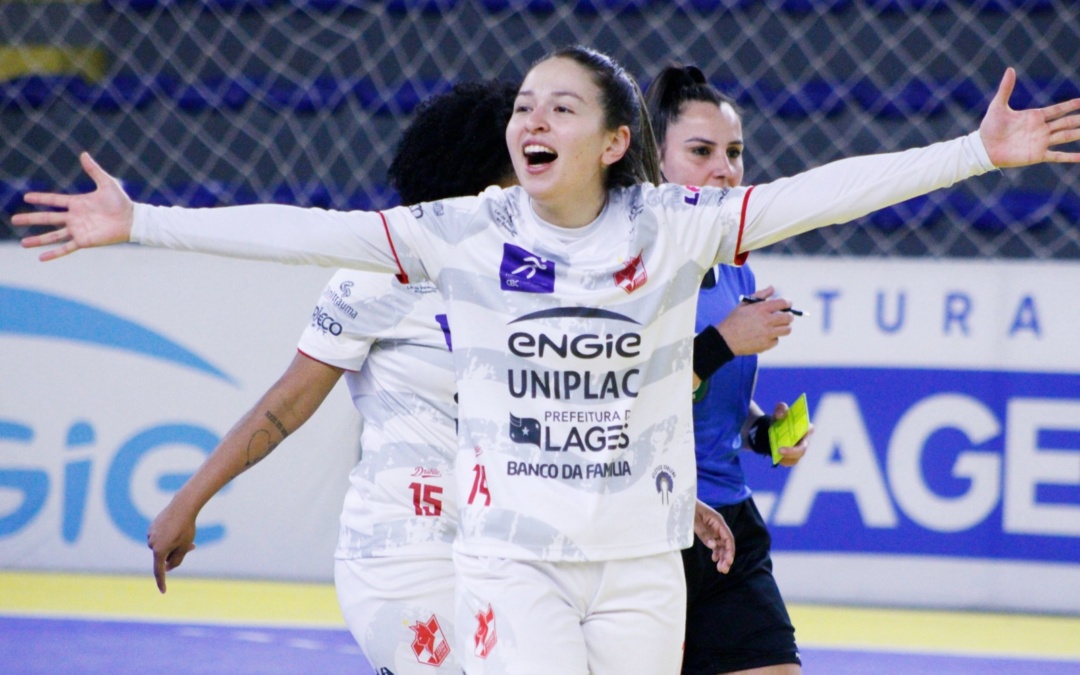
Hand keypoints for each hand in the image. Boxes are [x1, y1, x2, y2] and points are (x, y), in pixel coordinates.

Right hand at [14, 152, 134, 261]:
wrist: (133, 220)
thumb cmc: (121, 202)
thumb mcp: (107, 183)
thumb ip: (93, 170)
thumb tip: (83, 154)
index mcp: (77, 203)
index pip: (54, 200)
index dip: (41, 198)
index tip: (26, 197)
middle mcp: (74, 217)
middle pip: (47, 218)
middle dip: (30, 219)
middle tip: (13, 219)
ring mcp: (78, 230)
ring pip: (53, 235)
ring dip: (38, 240)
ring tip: (22, 243)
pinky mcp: (84, 241)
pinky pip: (66, 248)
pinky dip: (54, 253)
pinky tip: (41, 258)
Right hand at [147, 501, 197, 593]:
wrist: (182, 506)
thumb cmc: (186, 528)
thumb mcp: (185, 547)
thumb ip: (176, 560)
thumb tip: (167, 568)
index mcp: (159, 551)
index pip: (159, 571)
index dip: (162, 582)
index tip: (163, 591)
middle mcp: (151, 544)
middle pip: (164, 556)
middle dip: (175, 553)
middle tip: (192, 546)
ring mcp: (150, 535)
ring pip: (162, 546)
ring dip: (172, 544)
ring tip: (184, 533)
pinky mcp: (152, 527)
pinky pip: (160, 537)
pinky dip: (168, 536)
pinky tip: (176, 526)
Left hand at [693, 500, 734, 573]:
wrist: (681, 500)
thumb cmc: (687, 508)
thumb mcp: (694, 521)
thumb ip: (704, 533)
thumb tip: (714, 546)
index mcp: (717, 521)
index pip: (728, 538)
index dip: (730, 551)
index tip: (729, 562)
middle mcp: (718, 525)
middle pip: (726, 543)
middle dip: (727, 557)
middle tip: (723, 570)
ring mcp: (713, 528)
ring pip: (721, 544)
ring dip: (722, 556)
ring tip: (720, 569)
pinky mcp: (708, 530)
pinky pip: (715, 542)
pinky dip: (716, 551)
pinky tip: (714, 559)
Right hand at [716, 286, 793, 355]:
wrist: (725, 340)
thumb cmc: (734, 320)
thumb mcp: (744, 304)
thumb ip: (760, 295)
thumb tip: (772, 288)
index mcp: (761, 309)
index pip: (782, 303)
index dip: (788, 303)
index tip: (788, 304)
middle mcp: (766, 321)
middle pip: (788, 317)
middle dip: (789, 316)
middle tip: (785, 317)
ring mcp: (768, 334)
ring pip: (787, 330)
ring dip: (784, 327)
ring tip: (777, 327)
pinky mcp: (766, 345)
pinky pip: (777, 340)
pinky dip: (773, 338)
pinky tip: (764, 336)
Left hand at [769, 401, 813, 467]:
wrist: (770, 433)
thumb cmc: (779, 422)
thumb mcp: (778, 412)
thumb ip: (781, 408)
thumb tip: (781, 415)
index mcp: (804, 428)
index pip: (810, 429)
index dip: (806, 430)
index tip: (799, 431)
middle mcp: (804, 441)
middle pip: (803, 448)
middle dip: (792, 451)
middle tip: (780, 450)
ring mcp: (799, 451)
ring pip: (796, 457)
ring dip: (786, 457)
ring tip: (775, 453)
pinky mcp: (792, 459)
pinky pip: (789, 462)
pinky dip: (782, 460)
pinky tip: (776, 457)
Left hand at [979, 68, 1079, 167]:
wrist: (983, 148)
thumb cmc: (989, 127)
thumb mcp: (998, 106)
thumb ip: (1006, 88)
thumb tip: (1010, 69)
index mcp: (1035, 116)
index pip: (1059, 109)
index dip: (1071, 105)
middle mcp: (1041, 129)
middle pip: (1066, 122)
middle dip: (1079, 120)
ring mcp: (1041, 142)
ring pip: (1066, 136)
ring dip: (1078, 134)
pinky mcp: (1037, 155)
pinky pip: (1058, 156)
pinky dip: (1070, 157)